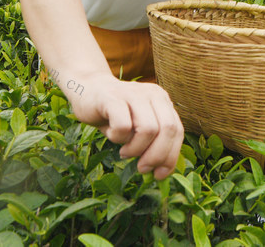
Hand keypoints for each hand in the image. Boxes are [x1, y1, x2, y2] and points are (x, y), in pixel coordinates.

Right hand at [68, 71, 183, 179]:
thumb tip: (161, 172)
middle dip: (157, 156)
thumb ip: (151, 143)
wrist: (87, 90)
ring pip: (148, 129)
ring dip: (136, 149)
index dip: (171, 156)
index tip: (160, 174)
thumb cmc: (114, 115)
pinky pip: (123, 126)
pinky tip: (112, 135)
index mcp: (162, 100)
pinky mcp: (113, 98)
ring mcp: (133, 94)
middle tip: (142, 168)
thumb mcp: (137, 128)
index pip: (177, 130)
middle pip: (168, 129)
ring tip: (124, 151)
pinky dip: (118, 138)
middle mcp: (152, 94)